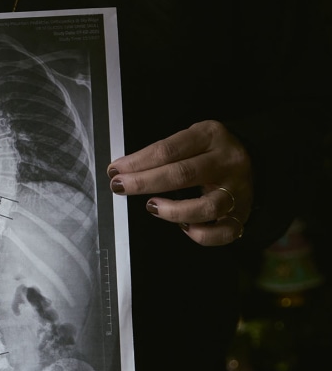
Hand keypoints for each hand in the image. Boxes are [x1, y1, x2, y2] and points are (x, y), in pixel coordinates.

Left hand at [107, 120, 251, 245]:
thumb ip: (165, 151)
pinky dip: (201, 234)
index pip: (168, 149)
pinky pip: (223, 232)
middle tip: (120, 186)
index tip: (116, 169)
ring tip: (152, 207)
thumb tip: (126, 169)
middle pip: (182, 174)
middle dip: (144, 182)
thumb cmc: (210, 149)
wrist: (255, 159)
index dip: (138, 161)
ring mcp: (237, 190)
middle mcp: (226, 162)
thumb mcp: (192, 137)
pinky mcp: (243, 214)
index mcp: (209, 136)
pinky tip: (184, 228)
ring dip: (173, 210)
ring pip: (206, 207)